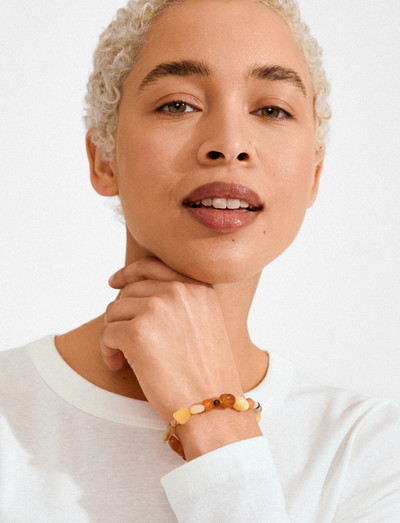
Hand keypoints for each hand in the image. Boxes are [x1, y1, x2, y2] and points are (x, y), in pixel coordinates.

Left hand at [103, 257, 243, 424]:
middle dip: (122, 315)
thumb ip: (178, 302)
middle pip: (129, 291)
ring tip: (122, 356)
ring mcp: (157, 309)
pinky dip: (106, 350)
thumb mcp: (205, 323)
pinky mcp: (137, 332)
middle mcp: (178, 291)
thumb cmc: (208, 373)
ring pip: (114, 311)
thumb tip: (131, 291)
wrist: (213, 406)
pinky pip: (107, 333)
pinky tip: (117, 365)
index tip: (114, 283)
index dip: (128, 273)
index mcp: (198, 287)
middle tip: (122, 340)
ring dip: (113, 334)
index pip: (152, 266)